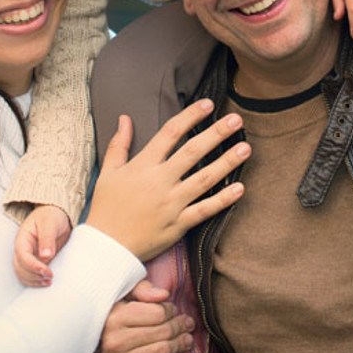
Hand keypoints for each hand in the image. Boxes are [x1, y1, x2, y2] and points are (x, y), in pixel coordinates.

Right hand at [13, 204, 71, 286]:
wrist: (55, 214)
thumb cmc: (51, 215)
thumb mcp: (50, 223)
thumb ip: (47, 238)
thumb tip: (46, 256)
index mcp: (23, 239)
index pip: (22, 256)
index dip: (32, 266)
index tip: (46, 271)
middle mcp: (22, 249)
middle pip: (20, 268)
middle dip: (33, 275)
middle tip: (50, 276)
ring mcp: (28, 256)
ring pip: (23, 274)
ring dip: (34, 281)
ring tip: (49, 281)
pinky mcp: (35, 261)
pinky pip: (29, 275)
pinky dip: (36, 282)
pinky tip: (46, 282)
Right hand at [85, 99, 249, 260]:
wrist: (107, 247)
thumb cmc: (106, 208)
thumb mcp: (108, 172)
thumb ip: (119, 144)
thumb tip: (125, 118)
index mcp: (143, 165)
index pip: (170, 133)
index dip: (190, 116)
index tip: (208, 104)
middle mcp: (160, 181)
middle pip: (193, 152)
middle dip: (216, 133)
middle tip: (236, 119)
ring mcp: (171, 203)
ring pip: (204, 179)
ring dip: (226, 162)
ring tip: (246, 148)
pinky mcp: (178, 224)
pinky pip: (204, 210)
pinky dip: (223, 200)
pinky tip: (240, 188)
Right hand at [89, 279, 194, 352]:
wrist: (80, 351)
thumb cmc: (106, 319)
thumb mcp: (118, 297)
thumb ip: (141, 289)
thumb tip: (164, 295)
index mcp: (114, 316)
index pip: (157, 313)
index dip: (171, 310)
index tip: (175, 310)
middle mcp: (113, 340)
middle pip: (162, 332)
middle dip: (180, 327)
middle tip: (188, 325)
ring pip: (161, 351)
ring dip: (179, 345)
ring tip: (187, 340)